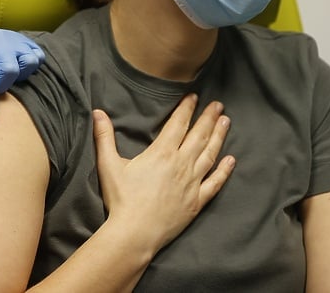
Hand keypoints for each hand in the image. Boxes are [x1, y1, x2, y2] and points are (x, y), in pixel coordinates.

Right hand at [93, 94, 234, 250]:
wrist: (135, 233)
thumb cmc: (121, 199)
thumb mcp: (108, 165)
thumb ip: (104, 137)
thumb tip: (98, 112)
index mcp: (162, 153)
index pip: (178, 124)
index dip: (187, 109)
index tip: (195, 97)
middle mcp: (181, 164)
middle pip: (199, 136)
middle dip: (209, 118)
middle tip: (218, 105)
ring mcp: (192, 183)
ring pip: (210, 154)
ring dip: (219, 136)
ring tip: (226, 122)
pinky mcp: (197, 201)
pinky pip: (215, 183)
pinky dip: (224, 171)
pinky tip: (231, 160)